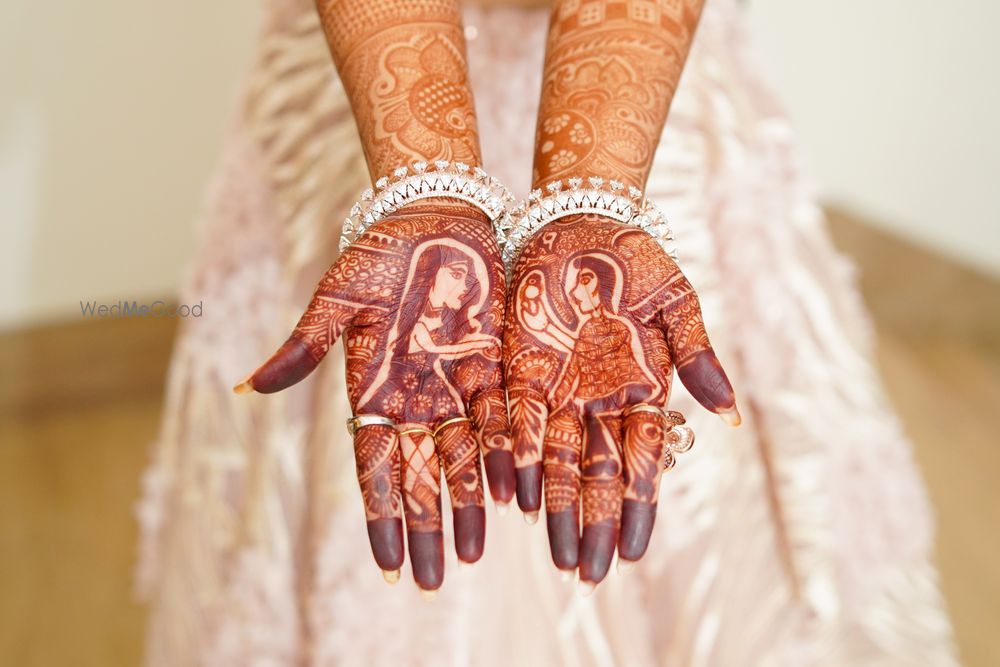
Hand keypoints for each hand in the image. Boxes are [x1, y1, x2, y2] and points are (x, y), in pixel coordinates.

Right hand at [235, 198, 514, 591]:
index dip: (381, 517)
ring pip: (465, 456)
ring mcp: (456, 384)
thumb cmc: (377, 252)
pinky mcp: (495, 363)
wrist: (433, 213)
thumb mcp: (337, 298)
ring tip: (476, 552)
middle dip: (428, 527)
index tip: (389, 567)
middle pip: (422, 474)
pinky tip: (516, 493)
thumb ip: (305, 345)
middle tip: (437, 577)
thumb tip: (245, 387)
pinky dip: (508, 454)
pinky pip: (503, 417)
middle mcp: (416, 398)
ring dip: (470, 503)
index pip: (375, 468)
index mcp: (374, 390)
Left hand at [503, 216, 738, 587]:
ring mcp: (559, 390)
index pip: (641, 463)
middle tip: (589, 575)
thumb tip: (731, 416)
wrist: (582, 220)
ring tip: (557, 556)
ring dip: (558, 509)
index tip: (633, 552)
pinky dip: (520, 460)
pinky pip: (520, 424)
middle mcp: (599, 401)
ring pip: (559, 462)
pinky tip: (518, 499)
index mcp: (641, 391)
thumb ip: (699, 358)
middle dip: (594, 525)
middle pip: (598, 475)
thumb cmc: (638, 260)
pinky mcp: (521, 370)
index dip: (637, 508)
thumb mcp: (677, 304)